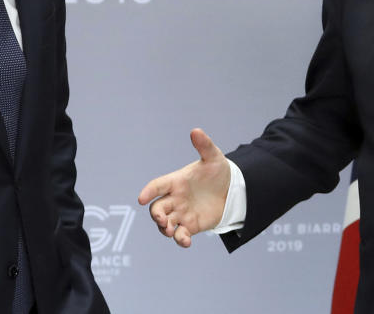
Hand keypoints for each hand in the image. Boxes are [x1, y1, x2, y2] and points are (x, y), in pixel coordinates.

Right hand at [137, 128, 230, 247]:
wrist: (231, 191)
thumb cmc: (218, 172)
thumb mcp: (214, 158)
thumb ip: (204, 146)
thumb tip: (196, 130)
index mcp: (176, 181)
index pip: (157, 186)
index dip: (148, 191)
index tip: (141, 199)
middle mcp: (175, 198)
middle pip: (157, 208)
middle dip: (156, 215)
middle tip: (163, 220)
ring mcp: (181, 213)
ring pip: (165, 224)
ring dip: (164, 229)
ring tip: (171, 231)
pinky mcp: (190, 226)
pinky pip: (180, 234)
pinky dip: (180, 239)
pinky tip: (186, 242)